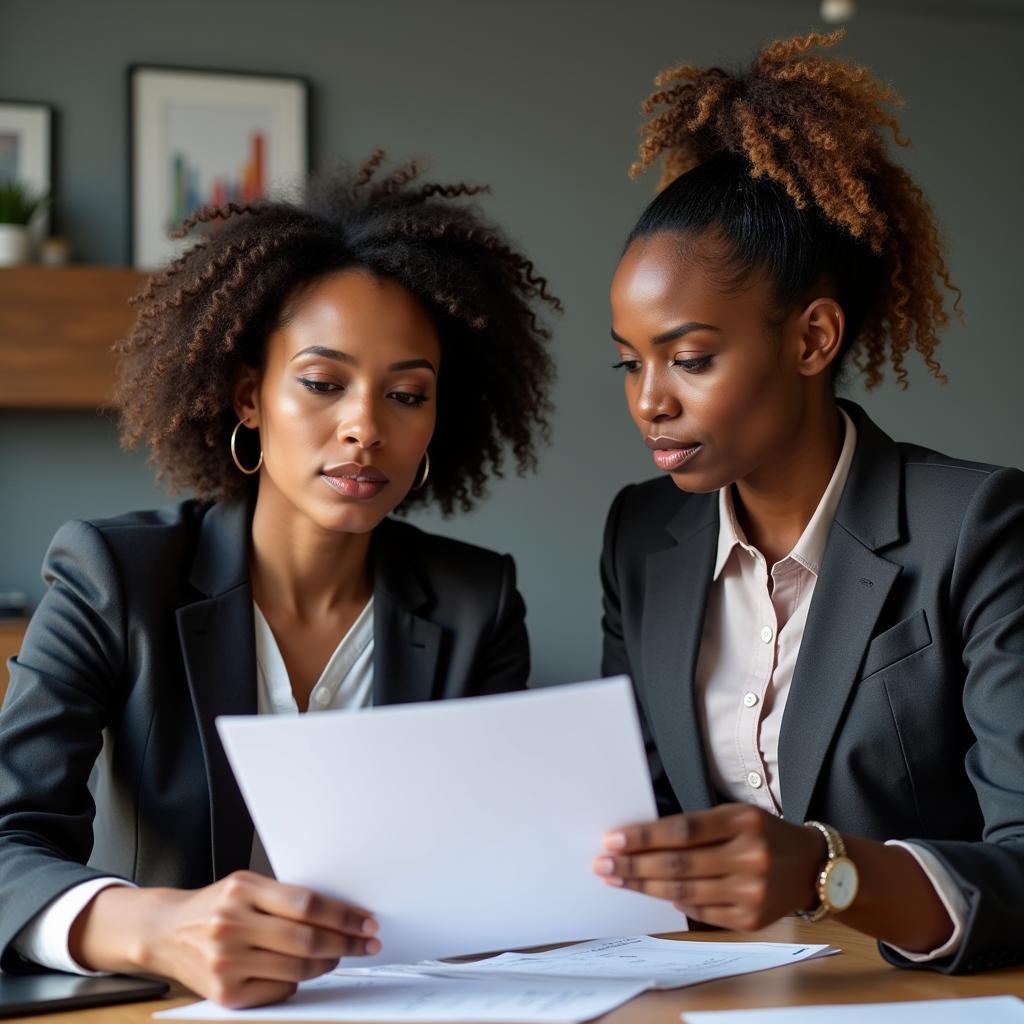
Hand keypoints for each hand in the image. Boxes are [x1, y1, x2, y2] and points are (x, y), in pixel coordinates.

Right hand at [72, 871, 378, 1007]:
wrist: (165, 933)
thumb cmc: (214, 906)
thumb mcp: (246, 886)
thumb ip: (284, 897)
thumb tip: (340, 912)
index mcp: (243, 890)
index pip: (308, 905)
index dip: (345, 916)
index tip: (366, 922)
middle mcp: (232, 925)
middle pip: (307, 940)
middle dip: (346, 943)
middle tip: (365, 944)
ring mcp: (227, 962)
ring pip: (297, 970)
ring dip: (327, 964)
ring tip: (337, 956)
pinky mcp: (225, 993)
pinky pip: (279, 991)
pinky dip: (297, 982)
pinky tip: (299, 972)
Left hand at [592, 804, 825, 930]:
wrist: (813, 867)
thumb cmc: (763, 834)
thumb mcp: (736, 815)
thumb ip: (696, 827)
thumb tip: (644, 843)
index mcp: (743, 822)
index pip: (682, 831)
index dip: (644, 837)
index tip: (612, 840)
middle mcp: (750, 857)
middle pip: (678, 865)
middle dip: (634, 866)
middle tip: (602, 865)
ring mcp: (752, 892)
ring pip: (684, 892)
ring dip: (644, 887)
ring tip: (617, 880)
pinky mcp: (751, 919)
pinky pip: (701, 912)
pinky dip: (674, 904)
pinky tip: (653, 895)